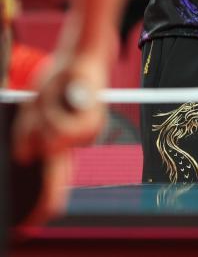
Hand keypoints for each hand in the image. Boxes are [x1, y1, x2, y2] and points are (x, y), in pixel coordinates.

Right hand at [14, 47, 107, 224]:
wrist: (83, 59)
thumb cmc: (59, 84)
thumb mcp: (34, 109)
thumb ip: (29, 134)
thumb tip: (25, 156)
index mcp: (59, 143)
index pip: (53, 178)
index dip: (46, 199)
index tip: (39, 220)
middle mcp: (74, 142)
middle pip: (57, 174)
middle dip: (47, 191)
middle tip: (38, 196)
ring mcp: (85, 133)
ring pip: (51, 142)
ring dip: (42, 119)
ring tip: (51, 99)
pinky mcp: (92, 122)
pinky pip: (61, 129)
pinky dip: (53, 113)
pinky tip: (64, 97)